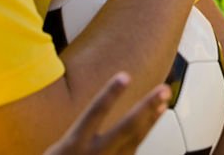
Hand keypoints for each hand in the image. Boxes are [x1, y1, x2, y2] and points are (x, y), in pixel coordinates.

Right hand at [45, 73, 169, 154]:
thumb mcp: (60, 148)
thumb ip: (81, 130)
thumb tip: (98, 107)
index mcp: (75, 143)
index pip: (95, 113)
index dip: (110, 94)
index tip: (125, 76)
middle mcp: (96, 153)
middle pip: (127, 127)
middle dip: (147, 107)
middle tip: (163, 89)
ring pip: (136, 139)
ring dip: (152, 119)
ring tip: (163, 100)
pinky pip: (134, 148)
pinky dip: (146, 131)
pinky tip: (153, 119)